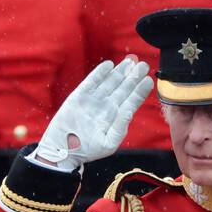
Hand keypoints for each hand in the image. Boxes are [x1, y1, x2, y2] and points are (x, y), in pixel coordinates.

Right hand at [32, 58, 152, 171]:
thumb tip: (130, 111)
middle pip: (123, 88)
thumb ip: (121, 126)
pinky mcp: (80, 95)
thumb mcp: (109, 142)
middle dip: (133, 77)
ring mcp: (94, 99)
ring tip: (131, 62)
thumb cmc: (88, 149)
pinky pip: (92, 81)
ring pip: (110, 82)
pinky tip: (109, 65)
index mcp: (117, 117)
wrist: (63, 149)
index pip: (132, 100)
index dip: (140, 90)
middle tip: (143, 65)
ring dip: (120, 71)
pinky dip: (100, 73)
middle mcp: (107, 106)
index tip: (148, 80)